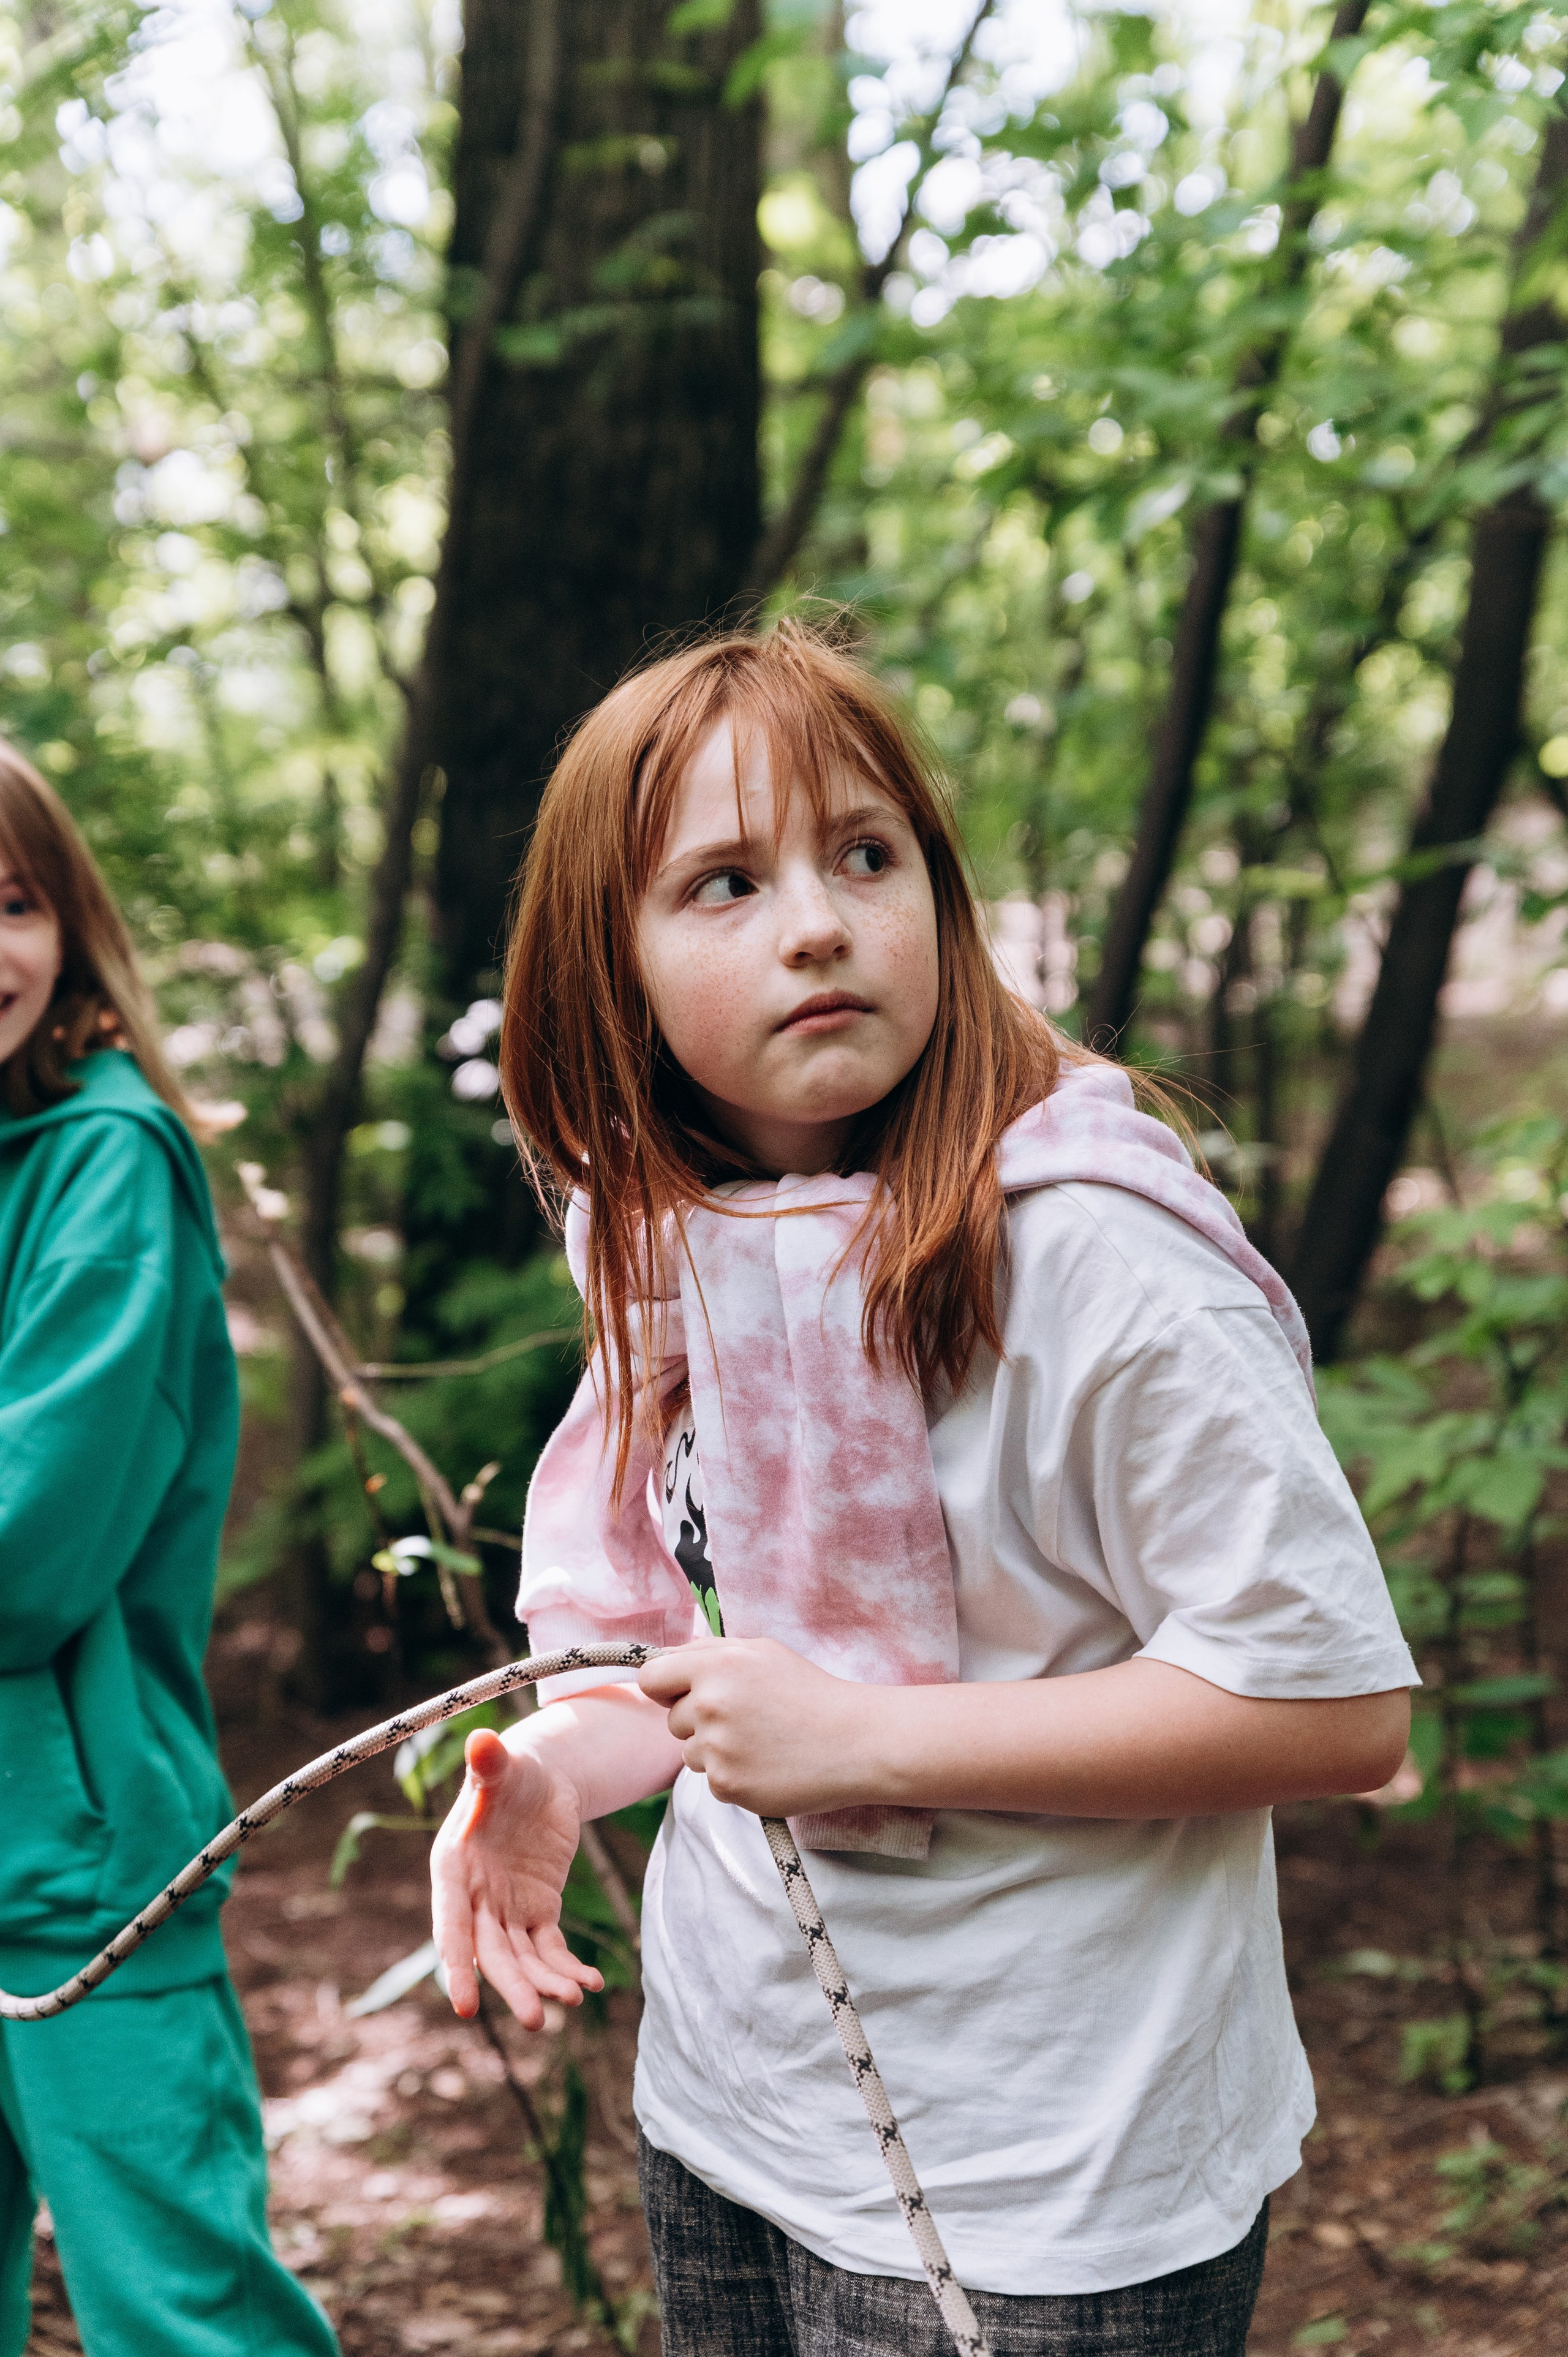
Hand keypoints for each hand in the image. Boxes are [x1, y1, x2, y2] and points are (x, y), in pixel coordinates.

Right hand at [430, 1727, 603, 2027]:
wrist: (537, 1778)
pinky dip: (566, 1967)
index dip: (455, 1965)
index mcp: (453, 1869)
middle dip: (511, 1986)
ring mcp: (506, 1908)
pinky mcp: (538, 1910)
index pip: (451, 1925)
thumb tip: (482, 1742)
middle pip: (490, 1953)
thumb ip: (489, 1762)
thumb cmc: (510, 1770)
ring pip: (522, 1958)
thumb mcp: (501, 1766)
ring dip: (544, 1982)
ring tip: (575, 1999)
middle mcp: (475, 1897)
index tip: (464, 2007)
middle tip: (535, 2020)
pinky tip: (591, 1983)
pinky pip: (550, 1948)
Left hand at [639, 1637, 876, 1815]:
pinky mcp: (727, 1785)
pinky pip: (711, 1781)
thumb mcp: (762, 1652)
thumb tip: (665, 1660)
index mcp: (716, 1665)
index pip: (651, 1678)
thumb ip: (710, 1651)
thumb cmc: (810, 1692)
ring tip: (761, 1742)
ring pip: (691, 1753)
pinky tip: (767, 1765)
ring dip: (715, 1751)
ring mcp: (717, 1748)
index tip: (681, 1694)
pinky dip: (734, 1776)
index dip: (665, 1687)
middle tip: (746, 1719)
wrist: (855, 1741)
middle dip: (699, 1721)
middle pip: (673, 1720)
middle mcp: (710, 1704)